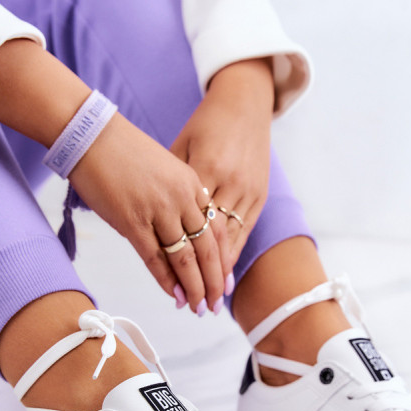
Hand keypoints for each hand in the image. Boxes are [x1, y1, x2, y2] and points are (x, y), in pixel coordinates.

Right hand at [68, 112, 224, 312]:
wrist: (92, 135)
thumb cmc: (123, 153)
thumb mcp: (165, 170)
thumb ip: (177, 201)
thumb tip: (179, 236)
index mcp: (193, 184)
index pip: (217, 231)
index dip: (223, 262)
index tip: (225, 283)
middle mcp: (182, 198)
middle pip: (207, 250)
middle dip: (213, 282)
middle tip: (215, 304)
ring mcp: (159, 210)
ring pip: (185, 259)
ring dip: (193, 288)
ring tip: (198, 307)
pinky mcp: (133, 221)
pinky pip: (155, 258)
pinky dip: (167, 281)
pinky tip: (174, 296)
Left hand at [170, 58, 274, 286]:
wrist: (242, 102)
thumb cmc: (202, 125)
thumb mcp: (176, 151)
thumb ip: (169, 188)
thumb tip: (151, 221)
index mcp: (200, 172)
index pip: (187, 230)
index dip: (180, 265)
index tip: (175, 292)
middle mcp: (225, 184)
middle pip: (211, 244)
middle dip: (204, 280)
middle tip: (197, 308)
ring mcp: (245, 188)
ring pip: (230, 241)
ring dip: (221, 273)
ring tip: (213, 299)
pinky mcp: (259, 190)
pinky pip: (244, 229)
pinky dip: (234, 253)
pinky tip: (227, 273)